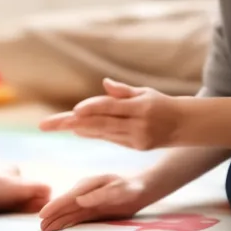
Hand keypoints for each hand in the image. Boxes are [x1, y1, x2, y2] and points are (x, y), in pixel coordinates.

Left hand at [38, 78, 180, 150]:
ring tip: (55, 124)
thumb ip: (124, 91)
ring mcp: (136, 139)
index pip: (111, 107)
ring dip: (78, 128)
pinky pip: (110, 138)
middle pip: (99, 123)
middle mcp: (137, 124)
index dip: (92, 108)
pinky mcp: (135, 147)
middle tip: (46, 124)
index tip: (74, 111)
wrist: (183, 125)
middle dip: (71, 122)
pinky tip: (78, 129)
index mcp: (141, 107)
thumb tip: (104, 83)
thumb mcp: (145, 92)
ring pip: (102, 132)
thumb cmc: (161, 103)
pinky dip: (93, 133)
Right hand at [39, 173, 152, 230]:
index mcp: (88, 185)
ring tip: (44, 229)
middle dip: (52, 215)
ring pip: (69, 212)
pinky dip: (67, 222)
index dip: (55, 206)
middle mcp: (84, 193)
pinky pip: (76, 217)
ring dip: (57, 220)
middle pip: (65, 205)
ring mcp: (87, 201)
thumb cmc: (131, 187)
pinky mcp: (92, 209)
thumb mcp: (119, 190)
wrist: (141, 189)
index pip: (68, 197)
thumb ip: (100, 195)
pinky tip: (59, 227)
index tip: (43, 214)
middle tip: (39, 226)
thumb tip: (79, 200)